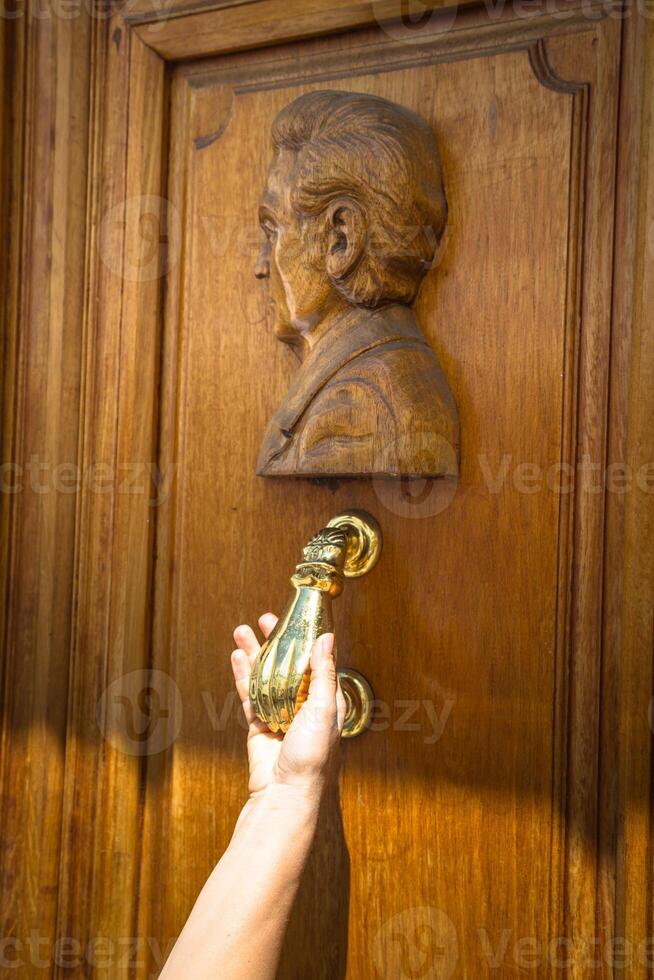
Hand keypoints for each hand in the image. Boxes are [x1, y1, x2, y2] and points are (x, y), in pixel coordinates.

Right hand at [231, 614, 345, 801]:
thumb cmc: (312, 756)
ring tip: (242, 631)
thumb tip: (327, 638)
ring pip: (265, 675)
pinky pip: (250, 694)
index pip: (317, 662)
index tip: (296, 618)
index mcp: (326, 701)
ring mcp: (280, 713)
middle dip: (276, 641)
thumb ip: (324, 674)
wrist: (284, 792)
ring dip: (254, 653)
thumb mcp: (324, 709)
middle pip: (288, 664)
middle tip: (265, 619)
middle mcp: (304, 705)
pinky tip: (237, 657)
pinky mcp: (260, 724)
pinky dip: (243, 675)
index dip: (305, 638)